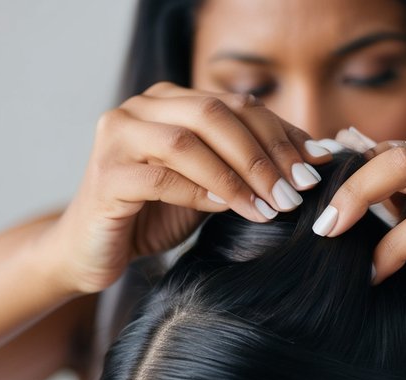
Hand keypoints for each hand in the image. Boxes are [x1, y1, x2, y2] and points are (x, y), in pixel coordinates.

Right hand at [44, 82, 334, 295]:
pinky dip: (202, 194)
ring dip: (237, 176)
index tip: (315, 165)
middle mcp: (139, 109)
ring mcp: (117, 138)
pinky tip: (230, 209)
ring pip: (188, 142)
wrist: (91, 252)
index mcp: (167, 101)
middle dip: (262, 153)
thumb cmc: (151, 217)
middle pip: (213, 114)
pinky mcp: (107, 176)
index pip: (234, 104)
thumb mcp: (208, 186)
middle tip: (295, 190)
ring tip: (271, 206)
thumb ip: (243, 166)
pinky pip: (163, 179)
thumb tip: (312, 159)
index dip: (278, 132)